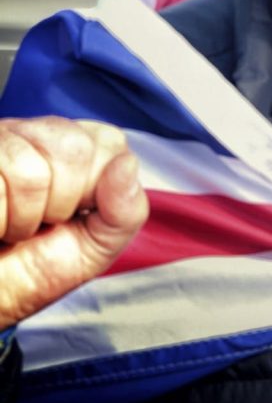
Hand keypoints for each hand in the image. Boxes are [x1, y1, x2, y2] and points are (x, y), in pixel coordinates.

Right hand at [0, 116, 148, 328]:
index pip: (108, 142)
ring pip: (31, 172)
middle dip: (62, 203)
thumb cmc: (31, 269)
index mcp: (73, 146)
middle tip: (41, 223)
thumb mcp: (93, 248)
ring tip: (12, 227)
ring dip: (23, 218)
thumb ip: (125, 211)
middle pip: (75, 149)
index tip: (74, 213)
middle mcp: (33, 133)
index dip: (95, 188)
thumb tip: (127, 164)